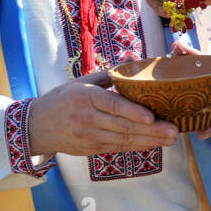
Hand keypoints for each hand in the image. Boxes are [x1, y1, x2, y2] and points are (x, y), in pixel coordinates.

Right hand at [27, 70, 178, 156]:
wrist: (36, 126)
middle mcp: (88, 118)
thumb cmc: (62, 99)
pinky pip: (119, 148)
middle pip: (124, 126)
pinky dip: (138, 147)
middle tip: (174, 130)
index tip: (153, 117)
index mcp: (85, 97)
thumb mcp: (80, 82)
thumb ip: (108, 75)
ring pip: (124, 140)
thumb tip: (134, 61)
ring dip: (150, 141)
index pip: (112, 106)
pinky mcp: (92, 149)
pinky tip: (154, 144)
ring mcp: (90, 136)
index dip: (133, 113)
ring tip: (171, 139)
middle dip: (152, 131)